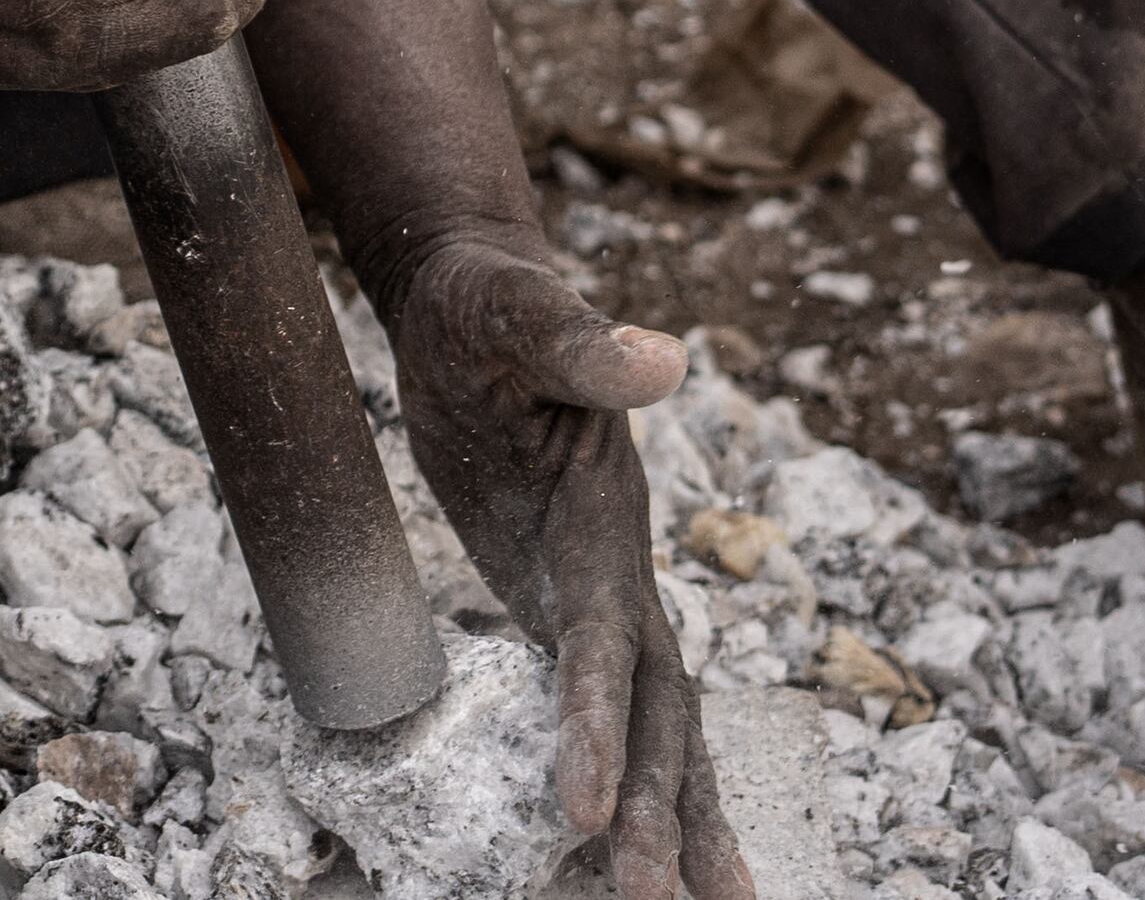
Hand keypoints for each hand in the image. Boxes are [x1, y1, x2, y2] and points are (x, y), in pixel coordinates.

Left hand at [382, 232, 752, 899]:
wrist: (480, 300)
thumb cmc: (493, 302)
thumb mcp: (519, 311)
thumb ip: (581, 345)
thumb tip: (662, 357)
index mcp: (608, 520)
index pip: (610, 642)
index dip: (601, 726)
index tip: (586, 811)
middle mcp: (619, 573)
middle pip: (660, 712)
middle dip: (662, 812)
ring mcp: (596, 594)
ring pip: (650, 727)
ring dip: (664, 817)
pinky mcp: (558, 600)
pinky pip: (597, 709)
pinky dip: (615, 778)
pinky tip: (606, 848)